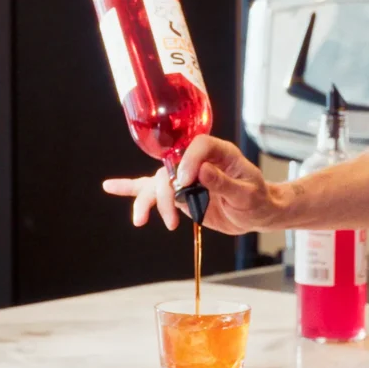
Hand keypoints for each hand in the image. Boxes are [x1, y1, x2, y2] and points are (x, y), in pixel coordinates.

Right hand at [102, 135, 284, 234]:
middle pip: (170, 168)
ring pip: (158, 182)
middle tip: (171, 220)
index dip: (188, 163)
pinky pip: (154, 190)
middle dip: (165, 194)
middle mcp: (199, 160)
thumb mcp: (247, 195)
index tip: (186, 185)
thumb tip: (201, 172)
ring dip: (148, 201)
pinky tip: (110, 187)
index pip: (197, 147)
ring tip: (140, 220)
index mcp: (220, 152)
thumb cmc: (258, 200)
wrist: (258, 213)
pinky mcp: (180, 193)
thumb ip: (224, 183)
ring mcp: (187, 177)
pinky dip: (131, 190)